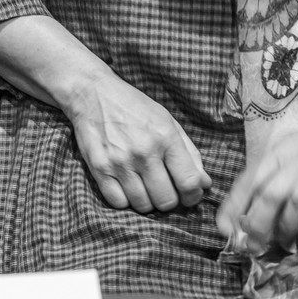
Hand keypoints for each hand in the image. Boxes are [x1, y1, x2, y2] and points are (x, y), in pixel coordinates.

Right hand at [65, 67, 211, 213]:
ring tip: (145, 187)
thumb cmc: (134, 107)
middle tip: (166, 191)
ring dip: (148, 202)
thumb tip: (204, 183)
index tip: (190, 195)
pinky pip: (118, 202)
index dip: (193, 196)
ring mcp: (119, 162)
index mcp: (165, 137)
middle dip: (170, 201)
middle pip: (166, 200)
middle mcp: (143, 151)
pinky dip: (125, 200)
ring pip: (142, 205)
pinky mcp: (99, 168)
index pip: (189, 182)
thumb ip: (189, 153)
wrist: (93, 93)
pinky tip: (127, 187)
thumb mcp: (167, 121)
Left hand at [216, 103, 297, 252]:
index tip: (225, 230)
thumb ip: (265, 179)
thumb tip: (242, 213)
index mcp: (275, 157)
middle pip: (270, 196)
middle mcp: (295, 164)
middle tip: (253, 246)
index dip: (234, 209)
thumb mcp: (282, 154)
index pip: (248, 183)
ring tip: (284, 241)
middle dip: (258, 224)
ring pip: (297, 203)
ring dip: (287, 226)